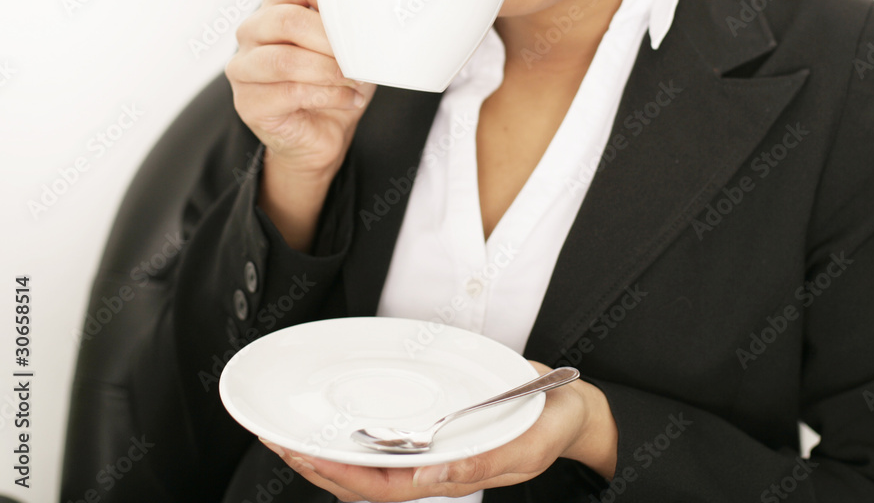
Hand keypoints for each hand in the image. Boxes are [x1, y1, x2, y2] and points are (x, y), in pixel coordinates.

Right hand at [225, 0, 378, 248]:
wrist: (324, 134)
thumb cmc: (337, 78)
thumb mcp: (355, 33)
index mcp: (280, 2)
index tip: (362, 10)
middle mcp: (253, 29)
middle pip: (287, 20)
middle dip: (332, 40)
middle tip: (359, 56)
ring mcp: (244, 66)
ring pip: (285, 60)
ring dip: (330, 71)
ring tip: (355, 80)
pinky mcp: (248, 103)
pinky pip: (288, 93)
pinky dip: (328, 96)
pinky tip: (348, 99)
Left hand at [258, 361, 617, 500]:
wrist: (574, 410)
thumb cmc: (552, 425)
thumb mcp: (525, 443)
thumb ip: (478, 463)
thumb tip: (425, 480)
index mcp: (454, 477)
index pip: (382, 487)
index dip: (338, 475)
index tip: (301, 455)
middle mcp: (437, 469)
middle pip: (364, 481)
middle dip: (317, 465)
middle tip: (274, 437)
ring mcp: (436, 453)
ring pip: (371, 467)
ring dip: (329, 455)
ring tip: (290, 433)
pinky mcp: (439, 432)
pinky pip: (389, 445)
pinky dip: (357, 440)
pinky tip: (338, 427)